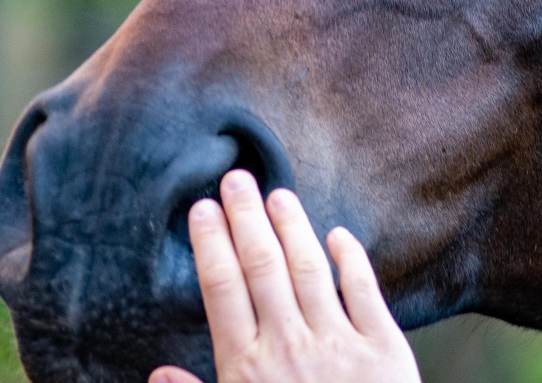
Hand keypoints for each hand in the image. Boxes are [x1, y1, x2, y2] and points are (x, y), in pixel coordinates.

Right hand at [150, 170, 420, 382]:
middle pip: (261, 267)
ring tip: (278, 194)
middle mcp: (288, 348)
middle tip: (235, 178)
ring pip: (309, 269)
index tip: (202, 209)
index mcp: (245, 369)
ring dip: (291, 227)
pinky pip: (365, 293)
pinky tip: (338, 235)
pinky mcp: (384, 352)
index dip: (210, 244)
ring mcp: (338, 346)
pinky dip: (351, 260)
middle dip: (245, 218)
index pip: (221, 289)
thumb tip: (157, 373)